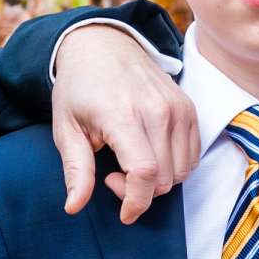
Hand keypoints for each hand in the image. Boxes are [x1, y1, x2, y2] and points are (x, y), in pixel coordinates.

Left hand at [51, 23, 197, 222]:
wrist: (102, 45)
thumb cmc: (79, 88)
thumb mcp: (66, 128)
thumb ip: (75, 170)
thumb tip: (74, 207)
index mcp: (122, 115)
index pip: (144, 172)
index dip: (136, 202)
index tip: (123, 213)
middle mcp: (157, 110)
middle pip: (164, 179)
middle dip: (139, 192)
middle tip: (112, 176)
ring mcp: (178, 108)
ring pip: (182, 171)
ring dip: (157, 181)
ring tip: (129, 164)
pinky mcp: (189, 108)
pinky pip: (192, 156)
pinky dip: (173, 167)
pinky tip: (149, 154)